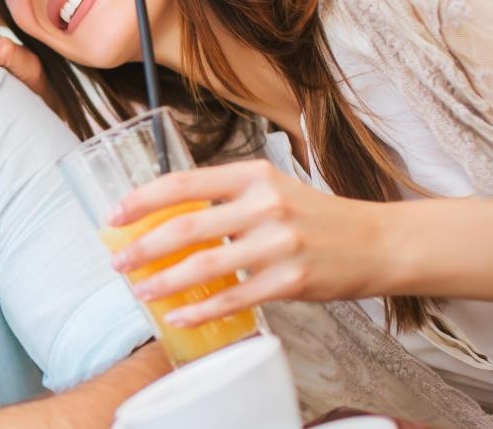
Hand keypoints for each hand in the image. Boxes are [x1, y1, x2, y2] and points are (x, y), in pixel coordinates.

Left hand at [107, 161, 397, 327]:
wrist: (378, 242)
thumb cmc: (318, 217)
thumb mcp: (273, 190)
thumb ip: (228, 199)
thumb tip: (169, 219)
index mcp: (255, 175)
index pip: (184, 183)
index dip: (142, 200)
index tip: (114, 216)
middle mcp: (265, 206)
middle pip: (185, 228)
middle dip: (142, 247)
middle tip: (117, 262)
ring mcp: (279, 244)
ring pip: (204, 267)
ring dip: (163, 282)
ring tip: (140, 291)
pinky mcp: (292, 281)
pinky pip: (234, 299)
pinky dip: (200, 311)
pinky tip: (178, 317)